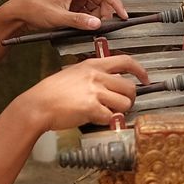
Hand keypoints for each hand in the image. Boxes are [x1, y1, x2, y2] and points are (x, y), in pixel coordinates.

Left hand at [0, 0, 128, 36]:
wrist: (19, 12)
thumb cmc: (34, 9)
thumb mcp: (58, 18)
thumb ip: (79, 21)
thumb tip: (97, 24)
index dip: (116, 3)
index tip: (123, 15)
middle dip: (105, 13)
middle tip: (101, 26)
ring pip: (94, 6)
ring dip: (95, 17)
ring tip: (87, 27)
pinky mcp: (70, 5)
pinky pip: (86, 11)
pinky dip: (88, 19)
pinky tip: (81, 26)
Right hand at [18, 54, 148, 130]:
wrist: (38, 105)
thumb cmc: (51, 92)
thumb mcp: (74, 73)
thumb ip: (93, 76)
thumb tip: (110, 83)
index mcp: (93, 65)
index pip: (125, 61)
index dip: (140, 70)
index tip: (145, 78)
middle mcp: (96, 76)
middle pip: (129, 87)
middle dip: (130, 99)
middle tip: (122, 105)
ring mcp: (95, 92)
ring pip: (124, 104)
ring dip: (118, 111)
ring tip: (106, 113)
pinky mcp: (92, 108)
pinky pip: (111, 117)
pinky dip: (106, 121)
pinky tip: (95, 119)